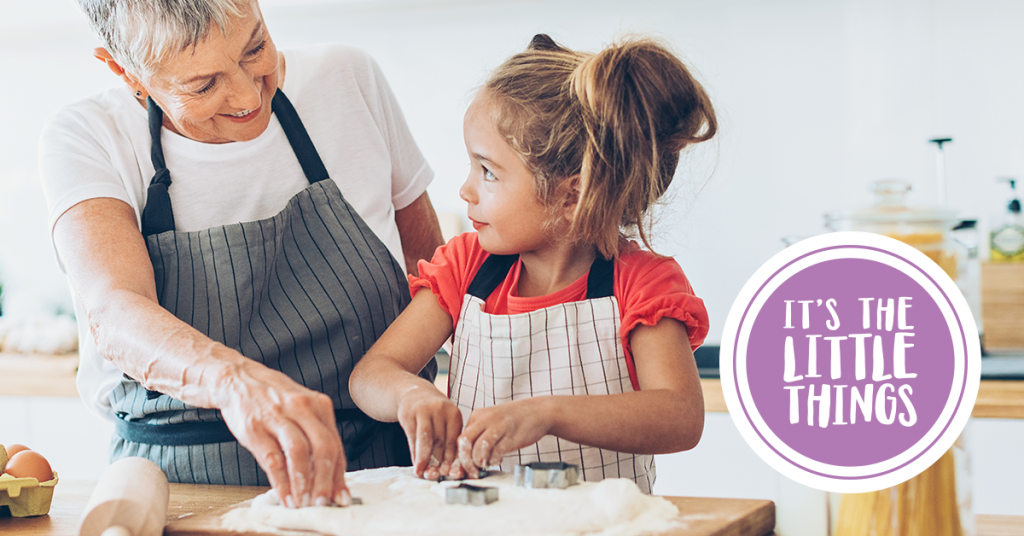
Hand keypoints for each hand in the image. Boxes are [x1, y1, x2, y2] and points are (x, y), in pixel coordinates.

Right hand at [217, 362, 350, 507]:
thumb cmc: (273, 398)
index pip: (336, 444)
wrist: (237, 379)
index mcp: (319, 405)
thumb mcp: (302, 408)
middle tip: (324, 502)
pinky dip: (280, 482)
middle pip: (323, 447)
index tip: (341, 495)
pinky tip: (284, 495)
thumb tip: (328, 474)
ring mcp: (278, 417)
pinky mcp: (255, 428)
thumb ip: (316, 435)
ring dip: (304, 483)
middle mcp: (302, 409)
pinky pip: (272, 459)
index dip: (339, 474)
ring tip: (304, 503)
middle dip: (326, 480)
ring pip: (299, 453)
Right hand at [396, 382, 462, 479]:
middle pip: (440, 441)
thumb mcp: (445, 421)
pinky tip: (415, 463)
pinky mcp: (407, 414)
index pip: (453, 440)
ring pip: (425, 439)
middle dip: (437, 462)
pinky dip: (414, 452)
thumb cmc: (434, 413)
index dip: (451, 459)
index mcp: (453, 413)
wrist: (414, 393)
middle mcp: (439, 409)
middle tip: (435, 476)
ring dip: (423, 459)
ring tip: (421, 473)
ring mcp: (422, 410)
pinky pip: (411, 437)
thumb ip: (448, 440)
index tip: (449, 473)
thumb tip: (451, 469)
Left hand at [457, 399, 552, 477]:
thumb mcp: (492, 425)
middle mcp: (484, 419)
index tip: (461, 470)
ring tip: (487, 464)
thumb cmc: (514, 422)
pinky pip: (495, 453)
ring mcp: (497, 426)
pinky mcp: (509, 436)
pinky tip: (499, 460)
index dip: (459, 458)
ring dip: (479, 462)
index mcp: (477, 416)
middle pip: (464, 442)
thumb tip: (466, 463)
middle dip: (465, 462)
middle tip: (472, 472)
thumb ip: (479, 439)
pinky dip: (494, 461)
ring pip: (477, 448)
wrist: (538, 412)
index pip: (459, 439)